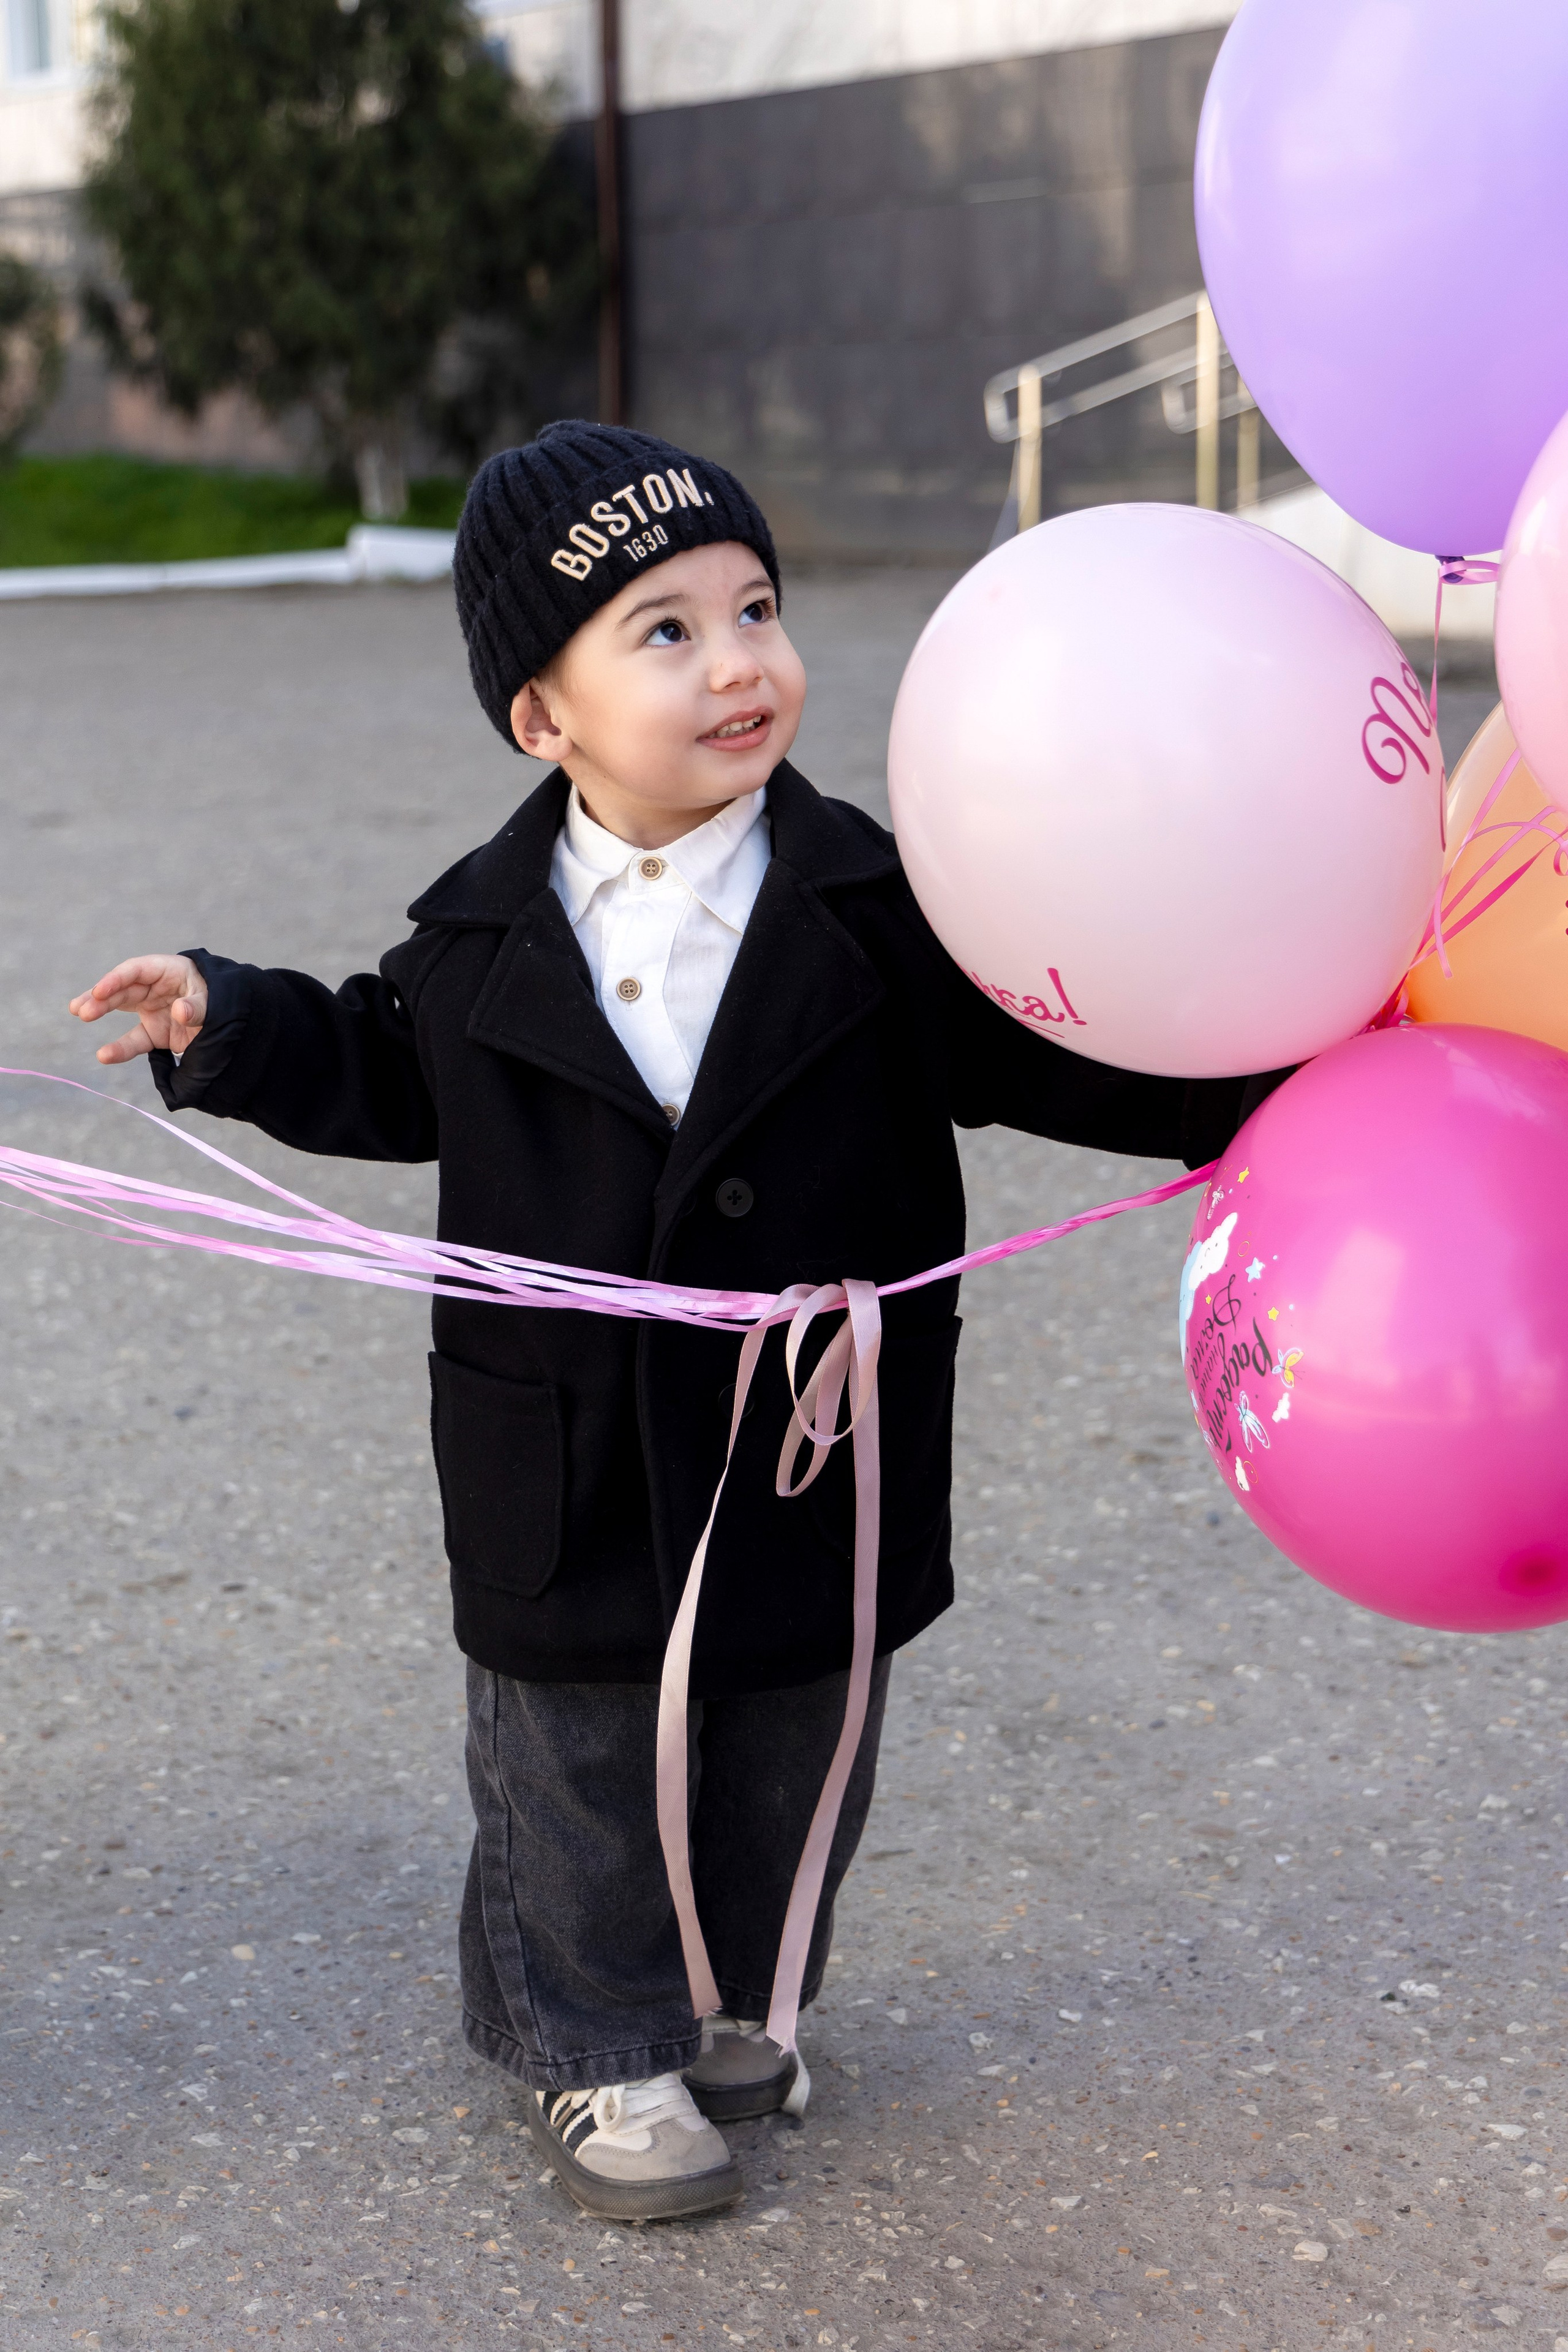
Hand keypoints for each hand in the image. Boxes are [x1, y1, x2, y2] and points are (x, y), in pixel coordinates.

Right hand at [68, 955, 208, 1064]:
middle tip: (82, 1010)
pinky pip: (135, 1040)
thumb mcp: (214, 1001)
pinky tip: (104, 1055)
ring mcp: (152, 1008)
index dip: (116, 979)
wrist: (236, 1021)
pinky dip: (121, 1048)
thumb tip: (180, 1012)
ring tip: (78, 1012)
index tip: (99, 991)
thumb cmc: (222, 1000)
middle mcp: (155, 987)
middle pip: (123, 989)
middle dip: (102, 998)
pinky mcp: (155, 1031)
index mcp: (167, 970)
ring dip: (99, 1010)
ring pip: (121, 1007)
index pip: (136, 970)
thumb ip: (198, 1007)